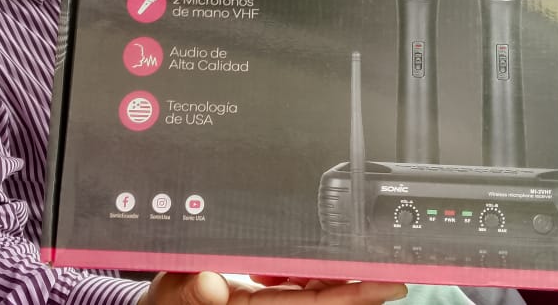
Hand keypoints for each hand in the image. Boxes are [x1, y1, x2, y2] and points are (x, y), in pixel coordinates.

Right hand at [139, 271, 406, 304]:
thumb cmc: (169, 301)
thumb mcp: (173, 290)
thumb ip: (191, 289)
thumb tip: (211, 285)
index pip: (313, 303)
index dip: (353, 293)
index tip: (388, 283)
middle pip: (324, 296)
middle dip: (355, 281)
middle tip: (386, 266)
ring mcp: (269, 302)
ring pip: (314, 288)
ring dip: (325, 271)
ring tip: (326, 258)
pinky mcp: (265, 294)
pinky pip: (296, 283)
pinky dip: (300, 269)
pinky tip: (288, 260)